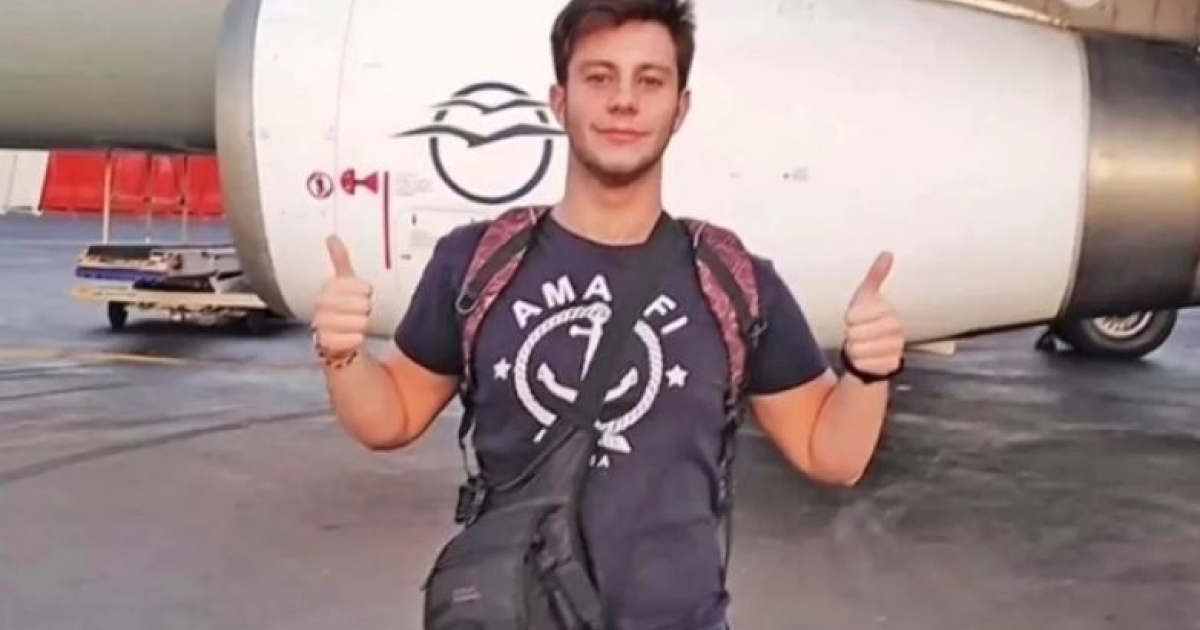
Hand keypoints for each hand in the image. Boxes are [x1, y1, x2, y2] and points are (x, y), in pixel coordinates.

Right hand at [313, 235, 372, 356]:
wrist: (335, 340)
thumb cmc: (342, 309)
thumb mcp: (344, 284)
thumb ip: (340, 261)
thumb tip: (331, 237)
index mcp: (327, 289)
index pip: (362, 286)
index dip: (366, 292)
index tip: (362, 294)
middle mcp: (321, 306)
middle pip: (363, 305)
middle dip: (365, 310)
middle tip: (357, 313)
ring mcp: (321, 325)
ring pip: (360, 322)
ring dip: (363, 326)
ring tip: (353, 326)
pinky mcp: (325, 344)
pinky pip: (354, 339)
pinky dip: (357, 340)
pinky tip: (352, 338)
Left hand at [843, 251, 904, 375]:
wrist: (874, 348)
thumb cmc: (867, 320)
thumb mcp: (866, 296)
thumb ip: (875, 276)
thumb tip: (887, 253)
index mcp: (889, 312)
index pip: (853, 316)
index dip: (850, 318)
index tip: (857, 318)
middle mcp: (896, 330)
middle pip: (854, 333)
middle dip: (851, 334)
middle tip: (860, 333)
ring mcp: (895, 349)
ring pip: (857, 349)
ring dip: (854, 349)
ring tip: (863, 344)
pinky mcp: (890, 366)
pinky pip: (861, 364)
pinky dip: (859, 363)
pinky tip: (867, 357)